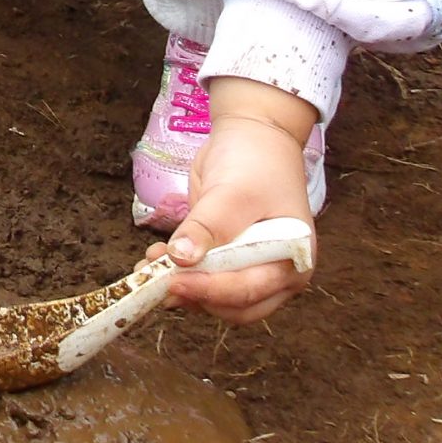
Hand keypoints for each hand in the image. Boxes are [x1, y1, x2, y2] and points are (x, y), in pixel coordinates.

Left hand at [163, 79, 318, 324]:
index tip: (174, 282)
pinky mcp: (226, 260)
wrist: (252, 137)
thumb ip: (209, 226)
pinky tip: (154, 261)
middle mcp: (275, 274)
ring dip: (182, 286)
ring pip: (215, 297)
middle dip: (195, 294)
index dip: (210, 290)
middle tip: (157, 278)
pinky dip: (180, 275)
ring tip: (149, 265)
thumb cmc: (255, 163)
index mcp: (292, 261)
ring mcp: (250, 269)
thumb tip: (181, 259)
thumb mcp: (233, 192)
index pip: (249, 290)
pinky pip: (204, 278)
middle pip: (234, 305)